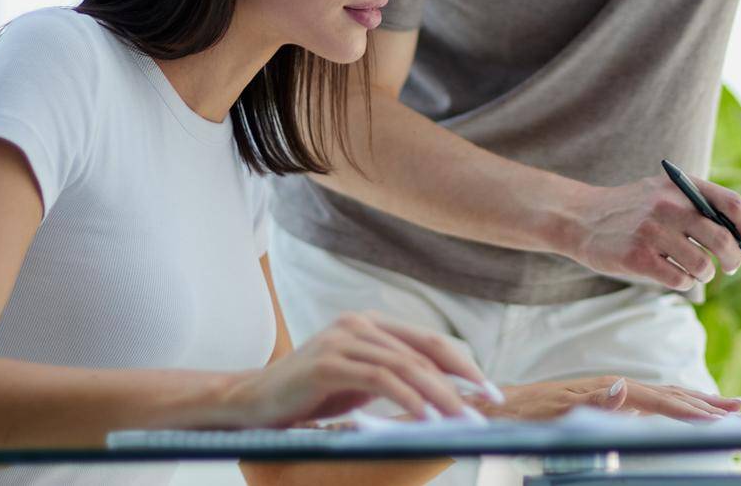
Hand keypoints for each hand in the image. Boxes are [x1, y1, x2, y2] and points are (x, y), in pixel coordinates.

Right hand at [227, 311, 491, 425]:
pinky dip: (406, 396)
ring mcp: (342, 339)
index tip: (488, 390)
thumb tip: (441, 398)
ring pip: (405, 363)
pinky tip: (424, 415)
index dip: (463, 364)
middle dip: (460, 380)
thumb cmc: (308, 395)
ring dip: (439, 393)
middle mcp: (358, 323)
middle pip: (424, 350)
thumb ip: (393, 379)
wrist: (251, 400)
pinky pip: (379, 378)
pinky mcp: (328, 362)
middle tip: (485, 406)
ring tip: (461, 417)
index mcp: (369, 324)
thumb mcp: (358, 384)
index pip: (428, 340)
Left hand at [478, 376, 740, 421]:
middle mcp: (615, 385)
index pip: (659, 400)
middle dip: (705, 403)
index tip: (722, 418)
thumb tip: (625, 387)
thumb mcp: (553, 411)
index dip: (691, 410)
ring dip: (696, 401)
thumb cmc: (525, 414)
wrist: (501, 404)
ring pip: (663, 395)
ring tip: (726, 406)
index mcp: (608, 388)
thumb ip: (592, 401)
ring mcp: (613, 390)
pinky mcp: (608, 397)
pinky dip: (674, 403)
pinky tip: (684, 407)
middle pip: (669, 394)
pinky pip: (650, 401)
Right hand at [560, 176, 740, 289]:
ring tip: (697, 271)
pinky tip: (674, 275)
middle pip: (722, 239)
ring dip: (706, 274)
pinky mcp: (636, 256)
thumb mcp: (663, 194)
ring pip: (702, 264)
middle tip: (729, 266)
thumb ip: (698, 207)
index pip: (732, 204)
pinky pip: (679, 279)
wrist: (580, 218)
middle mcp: (667, 205)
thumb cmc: (633, 211)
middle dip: (733, 259)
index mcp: (679, 186)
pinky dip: (684, 282)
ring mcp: (651, 231)